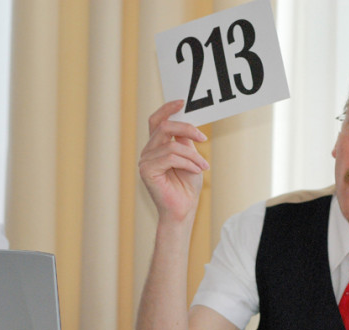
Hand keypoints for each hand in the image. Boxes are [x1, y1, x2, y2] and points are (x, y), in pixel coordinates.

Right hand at [138, 100, 209, 223]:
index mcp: (157, 146)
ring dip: (192, 155)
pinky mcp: (147, 171)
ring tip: (203, 166)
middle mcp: (149, 151)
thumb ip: (185, 141)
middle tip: (203, 138)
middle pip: (164, 127)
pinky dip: (188, 163)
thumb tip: (186, 123)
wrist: (183, 209)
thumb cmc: (187, 186)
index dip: (167, 109)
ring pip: (171, 145)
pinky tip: (197, 171)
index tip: (182, 102)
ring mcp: (145, 161)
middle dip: (186, 128)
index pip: (157, 121)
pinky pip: (170, 157)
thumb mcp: (190, 158)